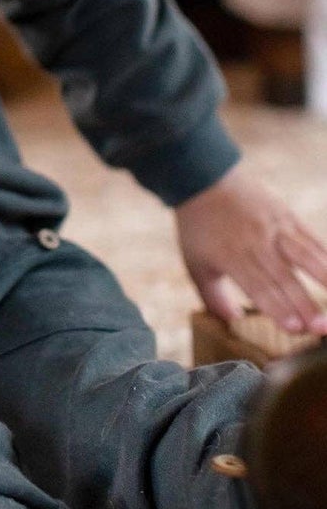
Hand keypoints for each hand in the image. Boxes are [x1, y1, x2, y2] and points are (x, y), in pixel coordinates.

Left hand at [175, 165, 326, 335]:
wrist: (203, 180)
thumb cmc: (198, 228)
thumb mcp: (195, 263)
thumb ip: (213, 296)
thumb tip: (233, 321)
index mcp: (230, 256)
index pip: (257, 286)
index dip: (277, 308)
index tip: (295, 328)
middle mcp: (256, 242)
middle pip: (285, 277)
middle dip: (305, 304)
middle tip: (321, 328)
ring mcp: (275, 228)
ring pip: (306, 256)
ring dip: (326, 281)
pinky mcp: (288, 216)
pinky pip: (314, 239)